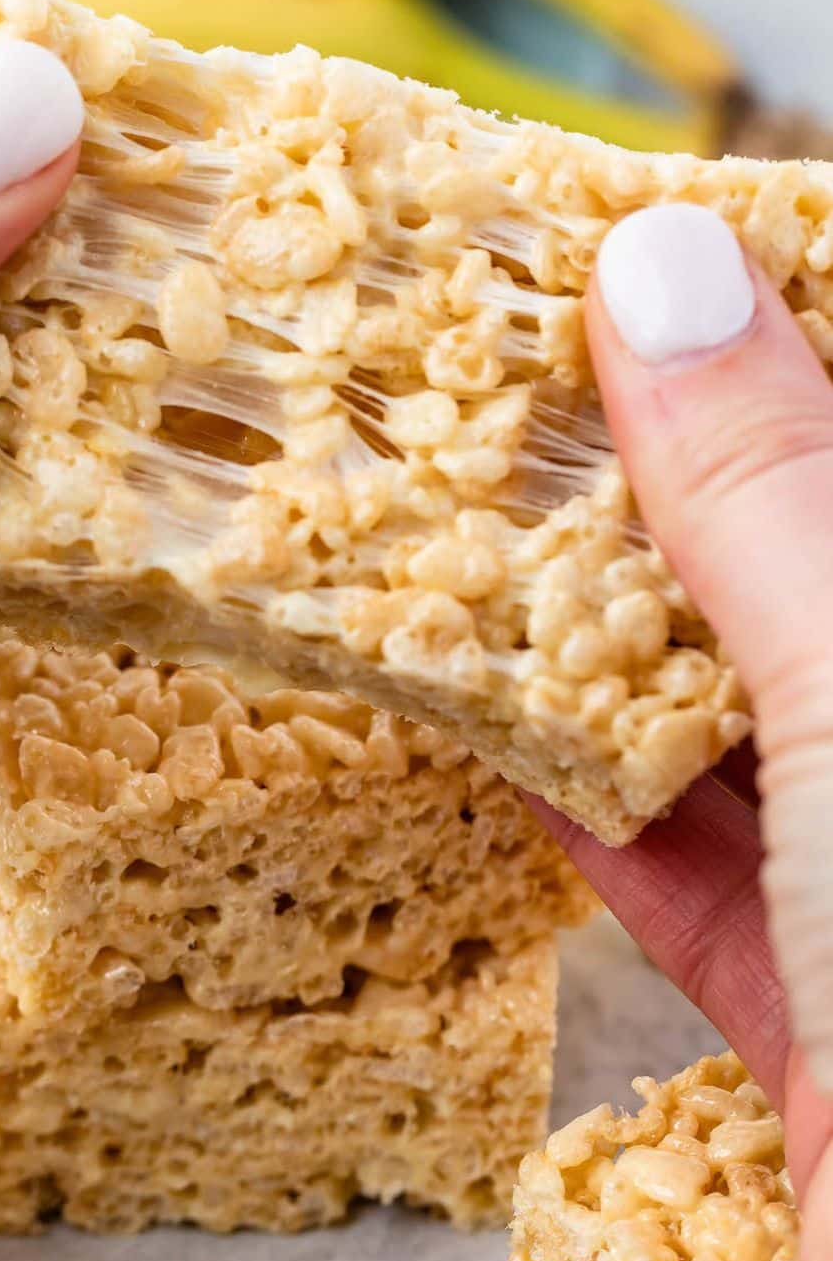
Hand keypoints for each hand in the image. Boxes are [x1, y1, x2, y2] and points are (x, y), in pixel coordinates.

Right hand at [530, 201, 832, 1260]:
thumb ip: (775, 496)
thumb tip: (669, 268)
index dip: (783, 324)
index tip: (646, 248)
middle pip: (803, 566)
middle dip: (661, 477)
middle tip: (509, 377)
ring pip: (739, 713)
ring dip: (595, 636)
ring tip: (464, 525)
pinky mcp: (829, 1012)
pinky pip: (693, 869)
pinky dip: (587, 799)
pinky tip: (497, 723)